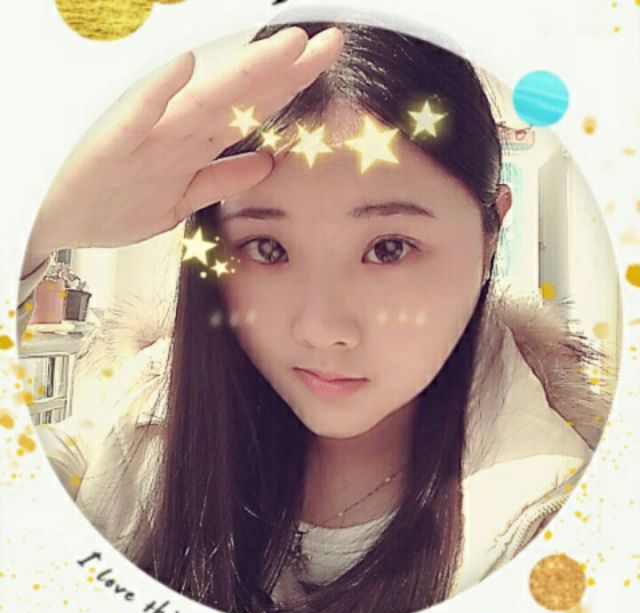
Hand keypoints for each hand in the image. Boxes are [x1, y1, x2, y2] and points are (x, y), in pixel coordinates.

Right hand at [22, 26, 344, 275]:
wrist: (61, 223)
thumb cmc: (116, 205)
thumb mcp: (181, 202)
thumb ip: (223, 180)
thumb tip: (268, 163)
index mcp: (195, 147)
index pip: (252, 111)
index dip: (291, 88)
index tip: (326, 66)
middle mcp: (179, 136)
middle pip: (242, 99)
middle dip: (288, 71)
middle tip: (333, 43)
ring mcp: (148, 139)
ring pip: (204, 102)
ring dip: (245, 74)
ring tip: (287, 47)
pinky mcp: (112, 146)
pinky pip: (137, 118)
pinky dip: (159, 92)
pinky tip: (184, 66)